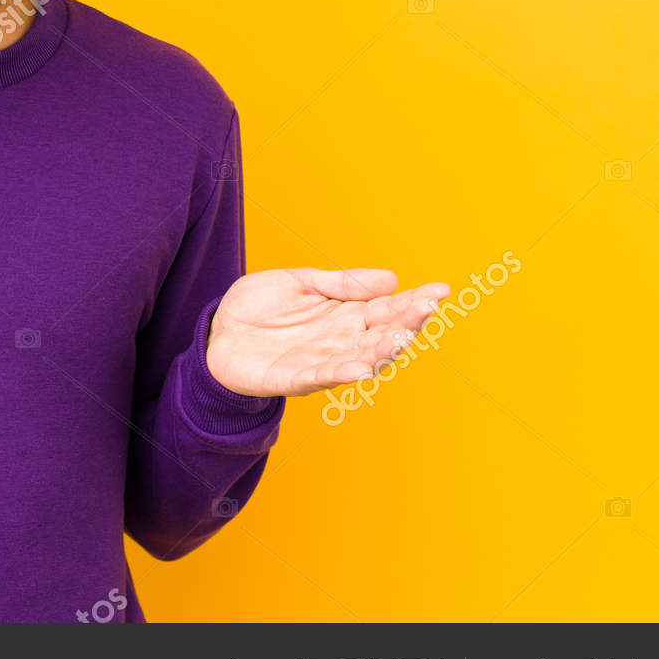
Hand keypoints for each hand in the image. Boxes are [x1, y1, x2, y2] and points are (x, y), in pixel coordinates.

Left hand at [205, 267, 450, 397]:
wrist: (216, 334)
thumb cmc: (259, 308)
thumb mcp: (300, 282)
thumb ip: (341, 283)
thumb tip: (392, 279)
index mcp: (344, 314)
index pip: (387, 308)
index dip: (414, 301)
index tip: (441, 290)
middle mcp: (339, 340)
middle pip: (381, 334)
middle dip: (405, 324)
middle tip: (426, 310)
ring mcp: (319, 361)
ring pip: (358, 358)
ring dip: (380, 351)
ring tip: (401, 339)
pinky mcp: (292, 378)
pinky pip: (320, 377)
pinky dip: (340, 374)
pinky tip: (359, 367)